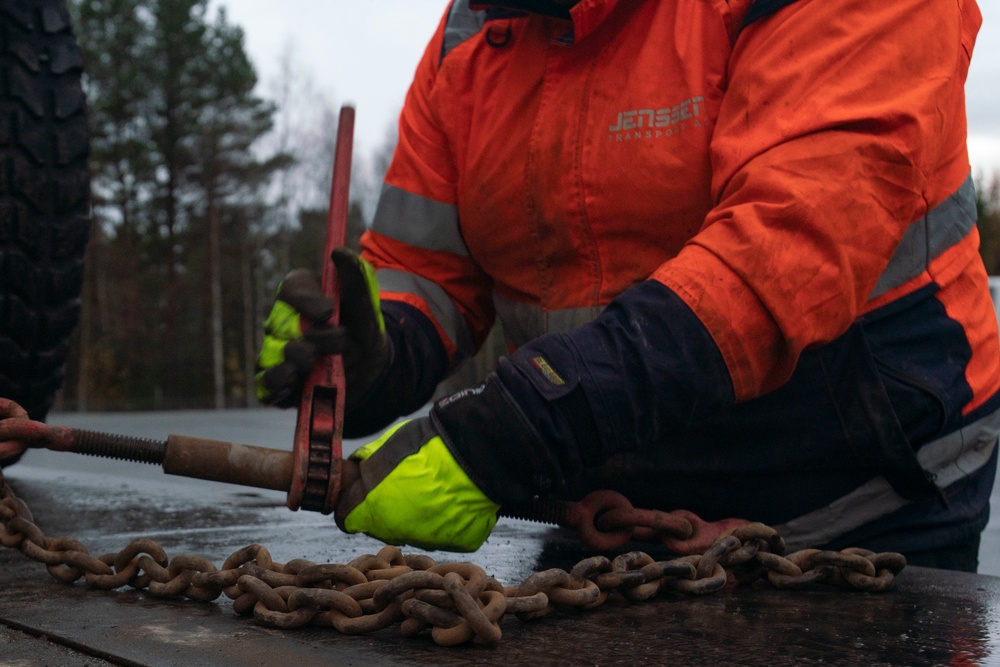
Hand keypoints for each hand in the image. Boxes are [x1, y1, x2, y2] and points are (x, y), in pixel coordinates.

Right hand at [255, 248, 389, 408]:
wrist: (369, 366)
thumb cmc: (362, 327)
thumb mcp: (365, 305)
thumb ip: (355, 278)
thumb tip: (338, 253)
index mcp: (301, 295)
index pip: (290, 289)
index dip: (306, 301)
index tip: (329, 311)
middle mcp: (283, 321)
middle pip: (282, 323)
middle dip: (316, 336)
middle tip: (342, 340)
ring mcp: (276, 350)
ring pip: (274, 352)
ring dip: (301, 359)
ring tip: (320, 362)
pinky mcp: (277, 381)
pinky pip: (265, 382)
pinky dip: (278, 383)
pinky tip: (296, 381)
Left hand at [335, 418, 499, 551]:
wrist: (476, 454)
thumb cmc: (429, 444)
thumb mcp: (388, 444)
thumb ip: (369, 463)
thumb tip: (359, 467)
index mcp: (372, 508)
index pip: (346, 518)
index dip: (352, 504)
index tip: (361, 494)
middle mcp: (396, 532)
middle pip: (381, 527)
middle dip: (386, 509)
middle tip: (404, 485)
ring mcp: (429, 541)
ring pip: (414, 532)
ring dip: (417, 515)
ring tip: (434, 488)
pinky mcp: (457, 542)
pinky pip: (445, 533)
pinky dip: (446, 519)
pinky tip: (454, 497)